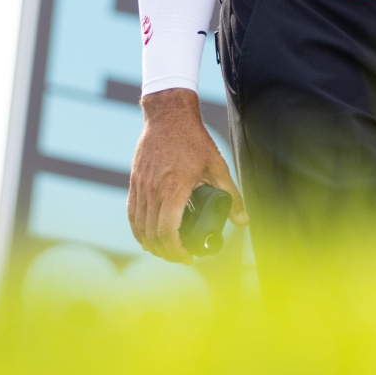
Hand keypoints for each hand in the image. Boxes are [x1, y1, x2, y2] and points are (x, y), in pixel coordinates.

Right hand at [128, 89, 247, 263]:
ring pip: (139, 227)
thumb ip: (231, 195)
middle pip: (152, 235)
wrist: (168, 116)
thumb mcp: (217, 166)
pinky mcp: (134, 182)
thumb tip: (243, 220)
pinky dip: (138, 230)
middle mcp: (153, 191)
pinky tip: (146, 237)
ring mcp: (141, 187)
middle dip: (166, 253)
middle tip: (180, 257)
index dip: (176, 251)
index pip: (168, 232)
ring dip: (150, 244)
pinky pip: (132, 214)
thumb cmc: (193, 140)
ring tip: (165, 251)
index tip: (188, 258)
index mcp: (173, 190)